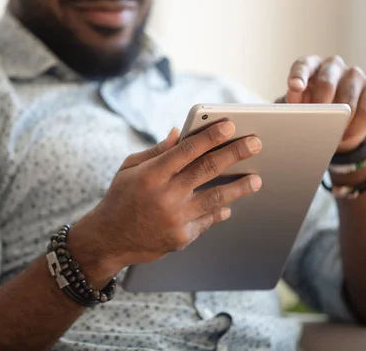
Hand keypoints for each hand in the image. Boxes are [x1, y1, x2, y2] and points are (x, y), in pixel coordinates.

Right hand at [70, 123, 262, 280]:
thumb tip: (180, 133)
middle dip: (234, 154)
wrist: (109, 240)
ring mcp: (176, 218)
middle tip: (255, 144)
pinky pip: (207, 220)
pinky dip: (219, 211)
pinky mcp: (182, 237)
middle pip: (208, 170)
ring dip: (239, 187)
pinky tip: (229, 205)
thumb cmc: (120, 198)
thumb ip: (157, 151)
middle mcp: (166, 195)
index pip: (188, 150)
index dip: (211, 136)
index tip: (230, 126)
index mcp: (152, 174)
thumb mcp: (129, 168)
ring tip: (256, 179)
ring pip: (216, 198)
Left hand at [283, 55, 365, 151]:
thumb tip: (297, 114)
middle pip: (326, 82)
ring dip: (339, 121)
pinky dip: (356, 126)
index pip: (303, 66)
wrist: (337, 114)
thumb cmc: (313, 106)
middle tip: (316, 125)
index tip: (295, 87)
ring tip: (331, 137)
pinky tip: (347, 136)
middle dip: (320, 107)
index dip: (298, 76)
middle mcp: (332, 65)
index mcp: (310, 65)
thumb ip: (296, 104)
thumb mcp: (300, 105)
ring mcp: (354, 74)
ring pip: (348, 98)